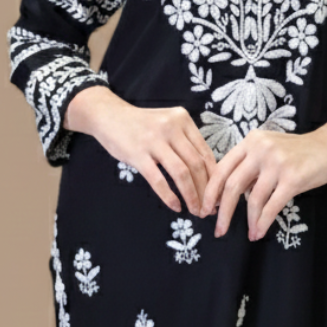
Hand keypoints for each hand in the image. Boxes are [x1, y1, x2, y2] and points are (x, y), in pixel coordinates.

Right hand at [88, 99, 217, 216]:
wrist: (109, 116)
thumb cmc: (142, 125)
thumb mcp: (168, 124)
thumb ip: (185, 142)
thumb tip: (207, 174)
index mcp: (183, 120)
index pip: (205, 152)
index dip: (215, 177)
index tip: (217, 195)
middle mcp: (171, 127)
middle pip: (196, 164)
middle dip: (205, 191)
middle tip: (208, 209)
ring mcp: (154, 140)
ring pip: (181, 173)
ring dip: (191, 195)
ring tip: (195, 211)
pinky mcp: (137, 154)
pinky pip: (158, 180)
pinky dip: (169, 196)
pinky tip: (175, 206)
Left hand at [200, 123, 326, 240]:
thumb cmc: (299, 151)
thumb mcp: (269, 149)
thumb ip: (250, 167)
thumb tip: (230, 194)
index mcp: (250, 141)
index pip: (221, 168)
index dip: (210, 191)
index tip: (206, 209)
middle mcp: (260, 149)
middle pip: (231, 185)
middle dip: (222, 211)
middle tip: (218, 229)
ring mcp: (276, 163)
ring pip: (252, 198)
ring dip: (248, 220)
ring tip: (249, 233)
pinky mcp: (292, 178)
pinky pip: (271, 205)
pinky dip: (263, 222)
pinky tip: (259, 232)